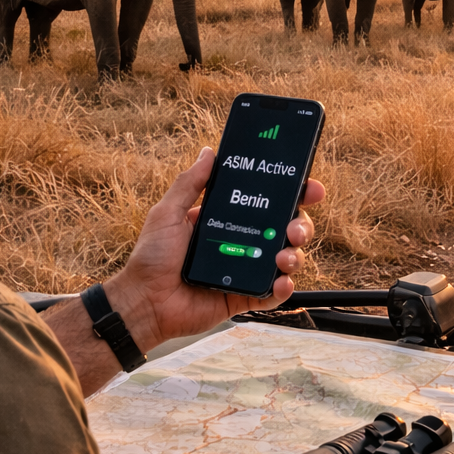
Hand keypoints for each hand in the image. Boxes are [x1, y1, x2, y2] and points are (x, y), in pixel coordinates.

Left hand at [104, 147, 324, 348]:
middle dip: (301, 224)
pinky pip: (274, 292)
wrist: (144, 301)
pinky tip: (281, 280)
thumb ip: (190, 183)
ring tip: (283, 256)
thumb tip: (209, 152)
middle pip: (284, 229)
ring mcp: (246, 270)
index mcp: (227, 220)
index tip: (309, 186)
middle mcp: (241, 243)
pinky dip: (284, 286)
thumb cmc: (151, 258)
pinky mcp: (245, 297)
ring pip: (286, 258)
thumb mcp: (168, 213)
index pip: (266, 203)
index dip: (292, 194)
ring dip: (295, 254)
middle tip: (294, 226)